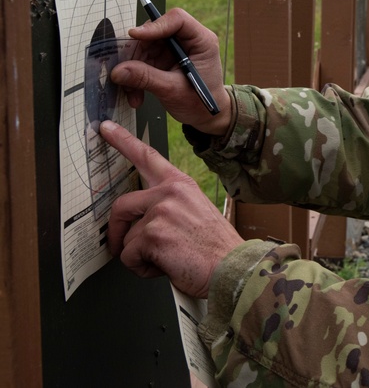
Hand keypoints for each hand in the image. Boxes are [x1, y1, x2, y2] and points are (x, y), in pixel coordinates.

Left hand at [103, 121, 243, 298]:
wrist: (232, 268)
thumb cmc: (216, 248)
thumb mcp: (195, 213)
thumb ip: (169, 206)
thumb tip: (141, 220)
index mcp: (181, 185)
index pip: (148, 157)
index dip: (123, 141)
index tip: (107, 128)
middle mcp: (169, 193)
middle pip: (121, 205)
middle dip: (117, 230)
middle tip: (119, 245)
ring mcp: (160, 212)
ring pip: (127, 237)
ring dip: (140, 255)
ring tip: (167, 259)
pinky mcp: (152, 234)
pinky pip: (129, 256)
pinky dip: (142, 268)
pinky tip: (165, 266)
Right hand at [111, 7, 231, 135]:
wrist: (204, 117)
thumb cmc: (199, 102)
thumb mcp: (172, 90)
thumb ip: (146, 78)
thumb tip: (118, 70)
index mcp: (201, 41)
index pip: (177, 20)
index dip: (155, 25)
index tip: (135, 36)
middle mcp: (186, 40)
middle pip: (154, 33)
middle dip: (136, 54)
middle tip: (124, 73)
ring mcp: (172, 50)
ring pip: (143, 48)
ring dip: (132, 70)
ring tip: (131, 93)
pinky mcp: (162, 60)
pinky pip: (141, 61)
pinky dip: (134, 77)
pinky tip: (135, 96)